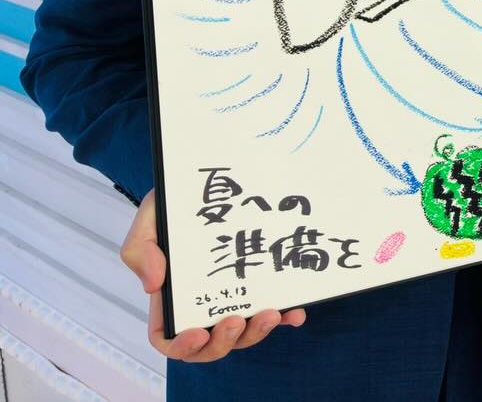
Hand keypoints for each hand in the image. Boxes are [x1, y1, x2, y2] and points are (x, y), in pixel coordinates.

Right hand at [121, 190, 304, 360]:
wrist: (216, 182)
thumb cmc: (177, 206)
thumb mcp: (150, 220)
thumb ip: (140, 250)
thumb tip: (153, 286)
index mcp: (172, 298)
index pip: (169, 338)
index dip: (182, 346)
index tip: (198, 333)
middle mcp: (204, 304)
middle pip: (210, 345)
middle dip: (223, 342)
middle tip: (235, 321)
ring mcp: (235, 297)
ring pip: (243, 335)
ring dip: (257, 333)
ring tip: (271, 315)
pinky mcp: (262, 288)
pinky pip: (274, 313)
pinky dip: (285, 318)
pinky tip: (295, 313)